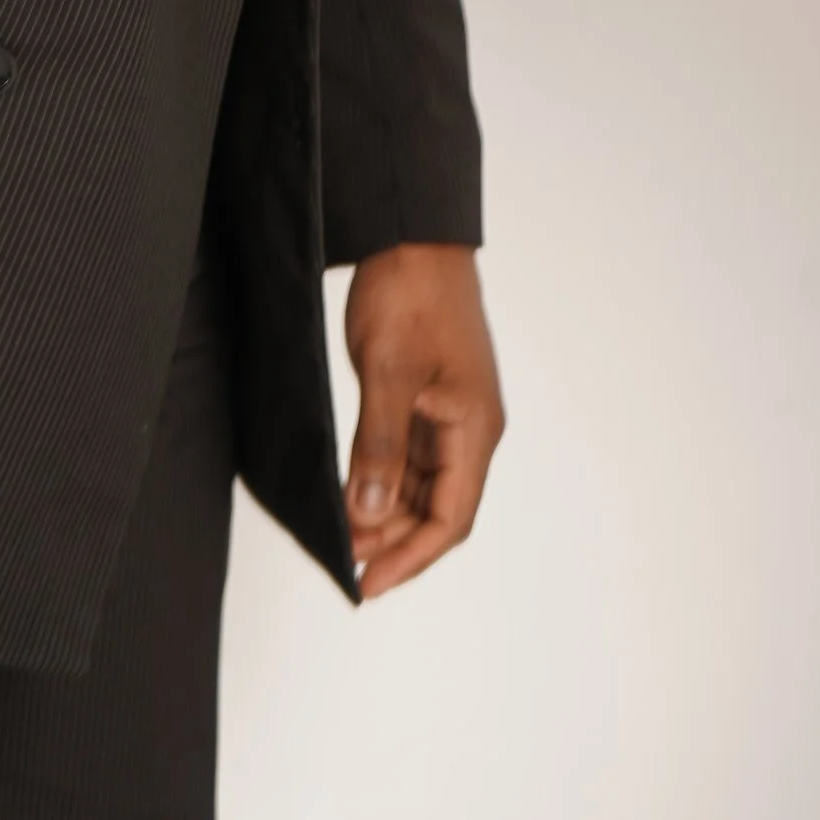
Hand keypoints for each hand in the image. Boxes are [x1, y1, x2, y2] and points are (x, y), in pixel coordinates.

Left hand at [341, 244, 505, 599]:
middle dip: (394, 542)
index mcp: (475, 427)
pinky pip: (411, 457)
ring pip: (423, 486)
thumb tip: (369, 513)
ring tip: (344, 537)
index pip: (451, 518)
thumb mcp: (388, 373)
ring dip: (387, 515)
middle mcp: (470, 427)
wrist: (414, 235)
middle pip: (439, 508)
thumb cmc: (413, 293)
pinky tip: (353, 494)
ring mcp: (451, 412)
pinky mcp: (430, 398)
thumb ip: (379, 447)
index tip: (368, 584)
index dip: (410, 557)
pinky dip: (383, 481)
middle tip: (346, 566)